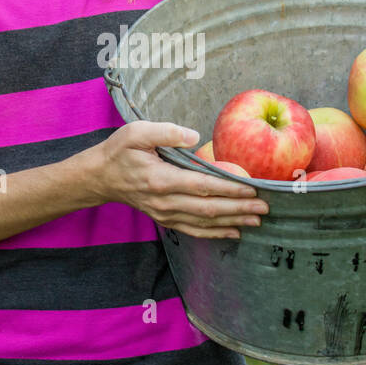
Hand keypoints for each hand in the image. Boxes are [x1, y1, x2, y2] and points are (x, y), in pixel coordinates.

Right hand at [91, 121, 269, 238]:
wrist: (100, 177)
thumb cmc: (120, 151)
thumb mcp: (137, 132)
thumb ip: (167, 132)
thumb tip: (195, 137)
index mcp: (160, 179)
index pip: (202, 186)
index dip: (229, 188)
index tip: (251, 189)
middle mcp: (164, 201)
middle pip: (208, 208)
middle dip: (239, 208)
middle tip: (265, 207)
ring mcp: (165, 213)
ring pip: (204, 221)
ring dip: (232, 221)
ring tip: (257, 220)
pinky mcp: (165, 219)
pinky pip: (194, 230)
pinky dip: (215, 232)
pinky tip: (234, 231)